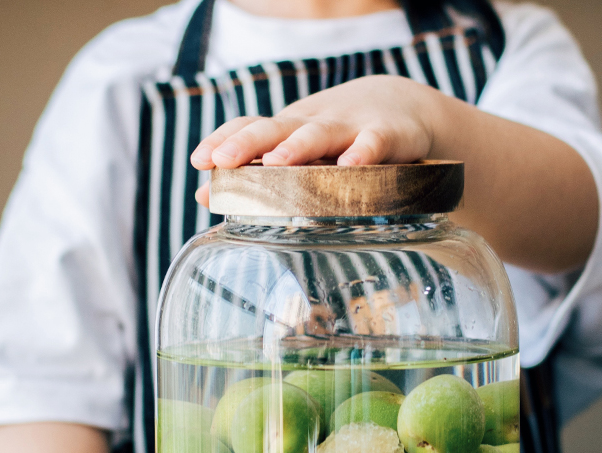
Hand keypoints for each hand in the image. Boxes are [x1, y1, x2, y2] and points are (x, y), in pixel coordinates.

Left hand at [191, 75, 436, 205]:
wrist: (402, 107)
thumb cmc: (339, 140)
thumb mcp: (297, 154)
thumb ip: (253, 175)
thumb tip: (201, 197)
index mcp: (289, 130)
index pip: (249, 127)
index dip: (223, 140)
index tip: (199, 161)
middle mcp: (312, 124)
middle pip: (276, 128)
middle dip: (247, 143)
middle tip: (222, 162)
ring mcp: (349, 128)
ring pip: (319, 134)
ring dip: (296, 146)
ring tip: (274, 163)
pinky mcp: (385, 134)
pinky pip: (373, 142)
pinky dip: (363, 153)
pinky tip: (350, 167)